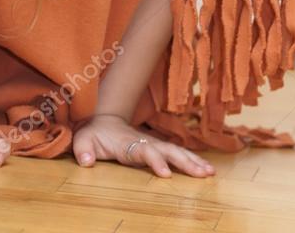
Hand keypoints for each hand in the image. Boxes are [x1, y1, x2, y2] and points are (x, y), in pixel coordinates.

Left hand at [73, 114, 214, 177]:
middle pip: (167, 150)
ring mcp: (152, 144)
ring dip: (193, 161)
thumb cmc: (94, 133)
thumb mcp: (83, 139)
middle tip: (202, 174)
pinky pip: (177, 153)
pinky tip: (206, 169)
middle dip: (185, 162)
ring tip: (210, 173)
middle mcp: (144, 142)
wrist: (103, 120)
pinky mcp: (157, 147)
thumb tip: (86, 161)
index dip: (155, 161)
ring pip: (176, 151)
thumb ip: (83, 149)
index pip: (144, 151)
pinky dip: (192, 160)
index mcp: (127, 143)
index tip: (166, 175)